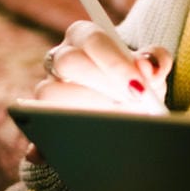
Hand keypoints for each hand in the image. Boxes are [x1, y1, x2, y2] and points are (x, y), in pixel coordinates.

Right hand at [24, 21, 171, 163]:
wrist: (124, 98)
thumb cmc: (135, 78)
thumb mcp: (150, 66)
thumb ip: (155, 61)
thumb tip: (148, 68)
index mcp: (85, 36)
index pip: (94, 41)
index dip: (115, 64)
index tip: (139, 88)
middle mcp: (60, 57)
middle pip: (67, 62)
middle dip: (101, 86)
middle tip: (130, 107)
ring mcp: (46, 86)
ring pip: (48, 93)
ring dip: (82, 112)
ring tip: (115, 126)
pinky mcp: (38, 117)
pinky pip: (34, 127)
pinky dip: (43, 143)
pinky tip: (60, 154)